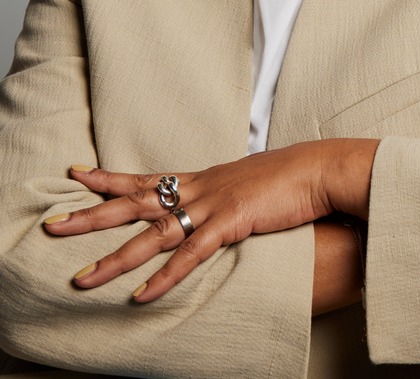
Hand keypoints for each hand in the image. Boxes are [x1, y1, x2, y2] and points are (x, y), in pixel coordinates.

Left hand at [44, 138, 377, 302]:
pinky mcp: (232, 223)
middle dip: (92, 215)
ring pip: (153, 234)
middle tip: (54, 225)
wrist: (322, 168)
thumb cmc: (292, 177)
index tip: (76, 174)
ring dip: (115, 258)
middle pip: (135, 203)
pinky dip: (165, 276)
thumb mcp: (249, 182)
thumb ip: (226, 194)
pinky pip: (191, 255)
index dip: (110, 178)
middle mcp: (200, 188)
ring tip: (81, 277)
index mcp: (203, 178)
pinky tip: (142, 295)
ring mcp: (214, 204)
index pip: (147, 177)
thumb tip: (215, 204)